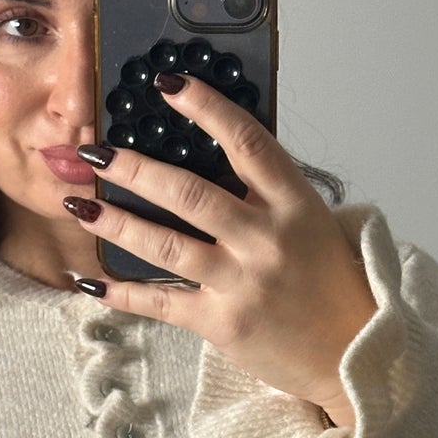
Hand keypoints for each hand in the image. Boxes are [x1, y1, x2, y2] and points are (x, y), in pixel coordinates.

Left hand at [69, 74, 377, 426]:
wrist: (356, 352)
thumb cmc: (332, 284)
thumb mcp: (313, 223)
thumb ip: (268, 192)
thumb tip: (213, 151)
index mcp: (294, 204)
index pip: (246, 142)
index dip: (205, 108)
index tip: (168, 85)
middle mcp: (266, 239)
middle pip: (190, 193)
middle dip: (135, 168)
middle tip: (95, 151)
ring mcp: (242, 283)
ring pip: (167, 245)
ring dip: (117, 224)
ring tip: (81, 205)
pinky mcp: (223, 323)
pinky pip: (162, 303)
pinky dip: (123, 293)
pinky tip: (90, 281)